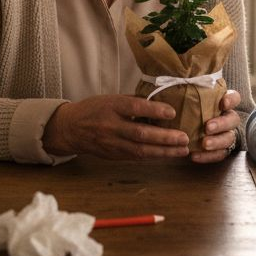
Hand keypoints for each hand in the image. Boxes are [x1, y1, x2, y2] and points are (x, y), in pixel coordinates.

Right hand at [43, 94, 189, 159]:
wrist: (70, 129)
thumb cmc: (94, 109)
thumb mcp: (111, 98)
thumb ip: (134, 101)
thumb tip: (160, 102)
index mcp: (111, 107)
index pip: (135, 108)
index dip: (154, 110)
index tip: (172, 112)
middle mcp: (111, 126)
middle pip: (140, 133)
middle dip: (165, 137)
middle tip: (184, 137)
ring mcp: (112, 143)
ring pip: (141, 150)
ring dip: (164, 151)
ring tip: (183, 150)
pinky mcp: (113, 155)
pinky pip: (136, 157)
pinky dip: (154, 156)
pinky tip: (168, 154)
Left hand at [190, 90, 242, 164]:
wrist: (191, 127)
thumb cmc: (190, 108)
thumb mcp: (189, 97)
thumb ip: (186, 91)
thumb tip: (166, 80)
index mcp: (223, 102)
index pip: (234, 97)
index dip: (231, 100)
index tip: (223, 102)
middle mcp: (228, 117)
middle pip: (233, 119)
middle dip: (221, 124)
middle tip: (208, 127)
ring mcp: (226, 134)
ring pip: (229, 138)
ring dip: (217, 142)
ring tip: (204, 144)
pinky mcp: (221, 149)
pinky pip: (220, 154)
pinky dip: (208, 156)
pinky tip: (195, 156)